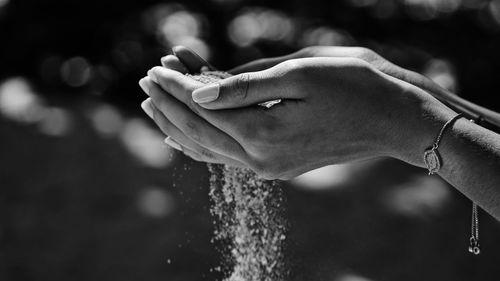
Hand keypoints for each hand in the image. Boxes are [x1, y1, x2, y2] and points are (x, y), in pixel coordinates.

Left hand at [140, 54, 454, 179]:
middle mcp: (261, 158)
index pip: (202, 108)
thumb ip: (244, 87)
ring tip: (153, 105)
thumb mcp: (299, 74)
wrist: (393, 118)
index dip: (174, 86)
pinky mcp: (277, 166)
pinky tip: (184, 135)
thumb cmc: (354, 85)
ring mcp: (269, 166)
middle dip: (168, 105)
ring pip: (208, 147)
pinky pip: (226, 156)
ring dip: (177, 125)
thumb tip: (197, 94)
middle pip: (197, 132)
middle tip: (144, 80)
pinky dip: (201, 143)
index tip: (153, 66)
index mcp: (264, 133)